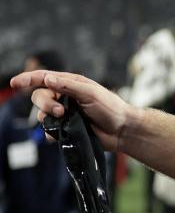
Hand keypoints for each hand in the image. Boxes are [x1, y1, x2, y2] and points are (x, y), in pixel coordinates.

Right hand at [9, 70, 133, 152]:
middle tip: (60, 111)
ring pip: (42, 115)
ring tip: (65, 120)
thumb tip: (47, 79)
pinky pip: (49, 130)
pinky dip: (52, 132)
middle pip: (40, 97)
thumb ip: (69, 86)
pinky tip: (61, 134)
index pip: (44, 78)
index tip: (14, 83)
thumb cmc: (111, 108)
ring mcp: (65, 114)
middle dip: (45, 103)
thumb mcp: (91, 93)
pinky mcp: (66, 128)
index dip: (27, 79)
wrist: (122, 130)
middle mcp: (65, 97)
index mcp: (71, 84)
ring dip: (49, 118)